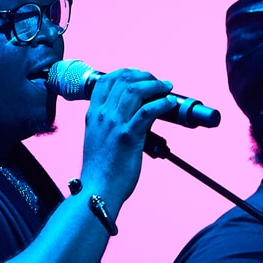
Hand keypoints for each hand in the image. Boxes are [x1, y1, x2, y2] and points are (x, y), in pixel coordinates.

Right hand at [77, 68, 174, 207]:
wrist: (98, 189)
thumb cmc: (101, 169)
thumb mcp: (98, 138)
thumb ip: (109, 124)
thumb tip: (133, 115)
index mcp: (93, 114)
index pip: (106, 80)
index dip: (126, 73)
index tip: (141, 76)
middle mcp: (102, 115)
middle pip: (123, 80)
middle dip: (144, 76)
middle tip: (159, 82)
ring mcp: (114, 124)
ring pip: (135, 91)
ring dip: (155, 85)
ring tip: (167, 87)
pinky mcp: (128, 136)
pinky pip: (148, 111)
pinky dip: (162, 103)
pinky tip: (169, 103)